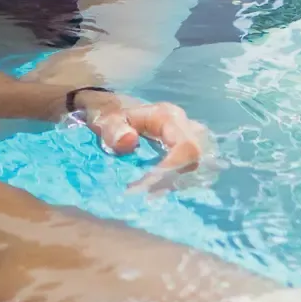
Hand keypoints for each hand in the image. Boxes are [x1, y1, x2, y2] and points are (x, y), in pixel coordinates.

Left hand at [69, 90, 215, 190]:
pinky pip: (190, 169)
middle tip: (144, 193)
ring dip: (175, 183)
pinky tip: (156, 189)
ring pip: (195, 166)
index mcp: (168, 117)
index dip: (171, 169)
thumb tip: (129, 140)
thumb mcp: (105, 119)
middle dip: (171, 180)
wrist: (114, 108)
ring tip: (148, 193)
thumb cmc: (111, 113)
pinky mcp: (186, 150)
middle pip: (194, 159)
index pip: (185, 147)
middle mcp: (186, 126)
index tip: (146, 186)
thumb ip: (113, 129)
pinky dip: (175, 182)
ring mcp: (190, 138)